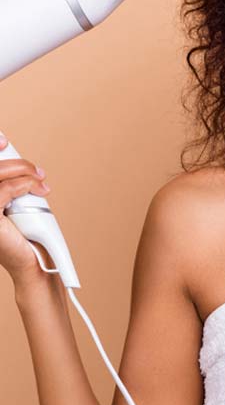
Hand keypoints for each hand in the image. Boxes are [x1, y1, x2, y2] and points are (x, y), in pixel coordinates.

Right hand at [0, 133, 51, 281]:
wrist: (35, 263)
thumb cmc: (26, 235)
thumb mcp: (16, 204)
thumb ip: (12, 186)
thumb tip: (20, 165)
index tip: (4, 141)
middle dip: (15, 163)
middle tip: (36, 170)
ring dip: (24, 172)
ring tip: (41, 180)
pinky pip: (5, 190)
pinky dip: (25, 185)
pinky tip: (39, 189)